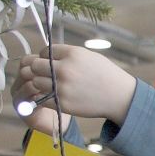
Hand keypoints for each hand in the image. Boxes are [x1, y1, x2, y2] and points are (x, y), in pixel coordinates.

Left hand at [11, 44, 136, 126]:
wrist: (119, 96)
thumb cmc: (105, 74)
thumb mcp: (88, 56)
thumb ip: (67, 54)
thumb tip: (46, 55)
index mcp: (72, 54)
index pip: (43, 51)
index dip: (46, 57)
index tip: (53, 63)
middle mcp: (65, 69)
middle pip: (35, 66)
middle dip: (39, 70)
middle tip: (48, 75)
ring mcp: (62, 87)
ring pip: (35, 82)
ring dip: (41, 84)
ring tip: (53, 86)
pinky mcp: (63, 103)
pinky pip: (42, 98)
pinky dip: (45, 98)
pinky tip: (54, 97)